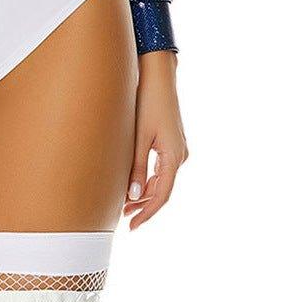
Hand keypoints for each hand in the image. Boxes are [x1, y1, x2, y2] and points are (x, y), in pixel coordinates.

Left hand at [123, 50, 187, 228]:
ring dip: (144, 192)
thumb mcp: (139, 136)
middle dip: (143, 205)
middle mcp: (180, 156)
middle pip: (162, 190)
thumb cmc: (147, 101)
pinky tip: (133, 182)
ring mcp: (177, 149)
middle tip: (122, 217)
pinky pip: (161, 168)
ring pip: (162, 180)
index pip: (161, 196)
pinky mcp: (172, 142)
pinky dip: (148, 179)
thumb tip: (132, 195)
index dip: (146, 213)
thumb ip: (136, 167)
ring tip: (123, 204)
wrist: (158, 74)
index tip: (132, 226)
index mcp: (173, 157)